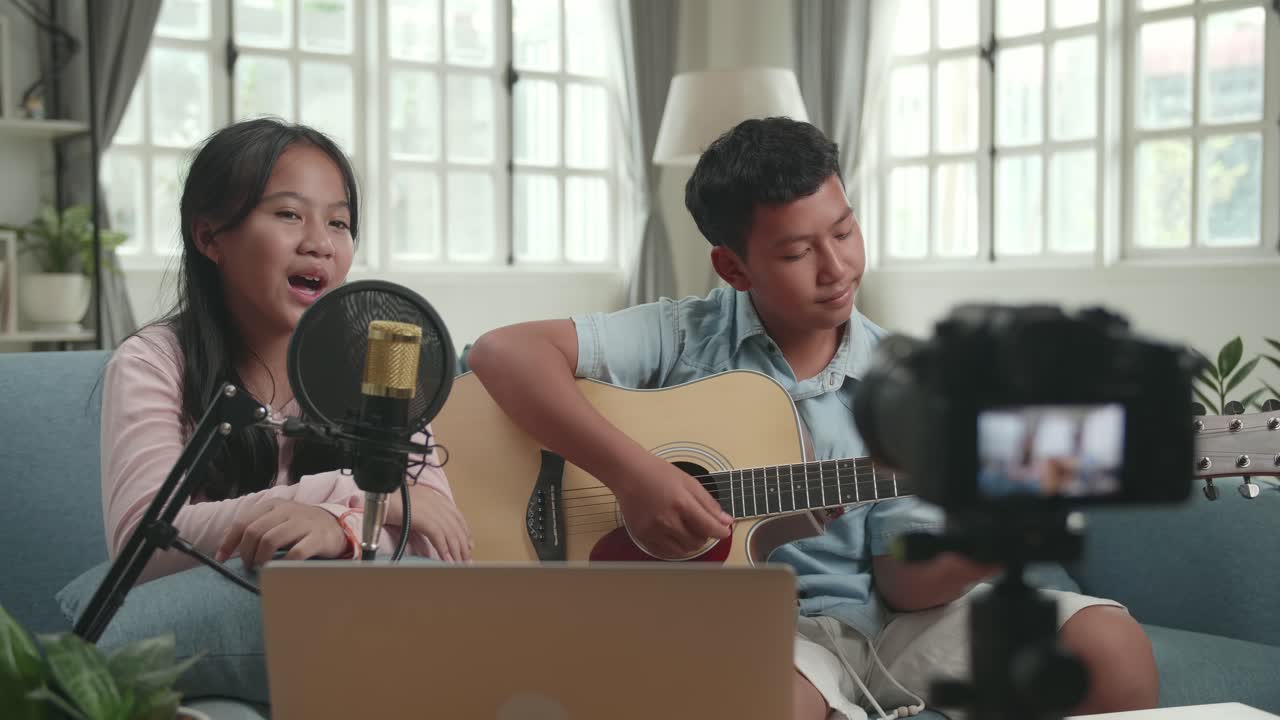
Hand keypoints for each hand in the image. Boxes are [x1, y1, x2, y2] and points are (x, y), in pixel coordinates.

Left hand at [215, 499, 348, 570]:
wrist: (336, 527)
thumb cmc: (301, 527)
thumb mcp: (277, 520)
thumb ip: (255, 526)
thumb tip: (225, 543)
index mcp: (274, 505)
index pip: (243, 522)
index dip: (229, 542)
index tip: (221, 559)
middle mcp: (287, 511)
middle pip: (254, 532)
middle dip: (246, 553)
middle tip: (249, 566)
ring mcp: (303, 523)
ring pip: (270, 540)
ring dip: (261, 559)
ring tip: (262, 569)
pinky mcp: (318, 538)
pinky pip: (295, 553)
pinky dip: (283, 565)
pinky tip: (281, 570)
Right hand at [387, 484, 473, 562]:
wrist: (377, 496)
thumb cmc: (389, 501)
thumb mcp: (412, 505)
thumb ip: (423, 513)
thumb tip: (430, 528)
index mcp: (435, 497)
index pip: (457, 516)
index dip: (465, 532)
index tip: (469, 545)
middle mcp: (436, 502)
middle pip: (456, 527)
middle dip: (463, 545)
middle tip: (465, 560)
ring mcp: (430, 509)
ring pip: (450, 533)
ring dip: (456, 551)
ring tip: (458, 564)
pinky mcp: (423, 517)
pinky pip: (438, 536)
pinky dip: (444, 549)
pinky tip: (446, 560)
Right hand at [613, 458, 732, 558]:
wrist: (628, 473)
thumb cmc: (659, 474)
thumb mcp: (689, 482)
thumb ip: (708, 504)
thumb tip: (726, 521)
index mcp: (681, 503)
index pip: (708, 527)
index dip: (720, 532)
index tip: (724, 532)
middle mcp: (666, 520)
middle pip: (696, 542)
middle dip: (704, 536)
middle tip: (700, 526)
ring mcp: (653, 530)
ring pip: (682, 551)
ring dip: (690, 544)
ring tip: (686, 530)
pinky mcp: (642, 536)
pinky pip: (665, 552)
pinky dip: (674, 548)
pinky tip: (674, 535)